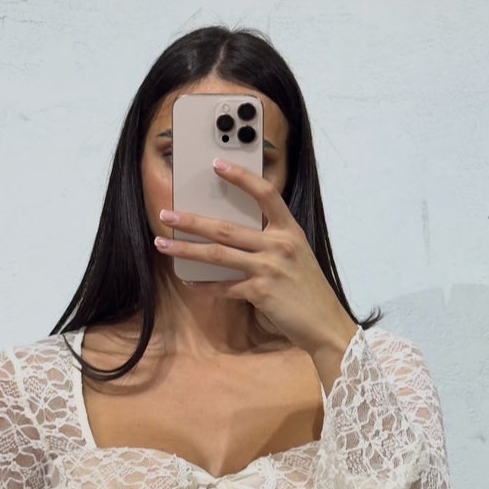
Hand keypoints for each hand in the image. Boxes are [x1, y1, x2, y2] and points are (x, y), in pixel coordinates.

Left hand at [155, 165, 357, 372]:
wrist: (325, 324)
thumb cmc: (309, 290)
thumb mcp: (297, 255)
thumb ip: (272, 242)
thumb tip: (236, 235)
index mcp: (290, 230)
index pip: (265, 194)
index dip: (241, 177)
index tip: (217, 164)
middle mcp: (279, 245)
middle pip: (227, 228)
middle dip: (192, 220)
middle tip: (167, 214)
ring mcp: (269, 269)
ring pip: (218, 255)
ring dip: (187, 249)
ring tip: (163, 244)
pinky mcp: (261, 293)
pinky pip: (225, 287)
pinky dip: (206, 286)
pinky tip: (190, 282)